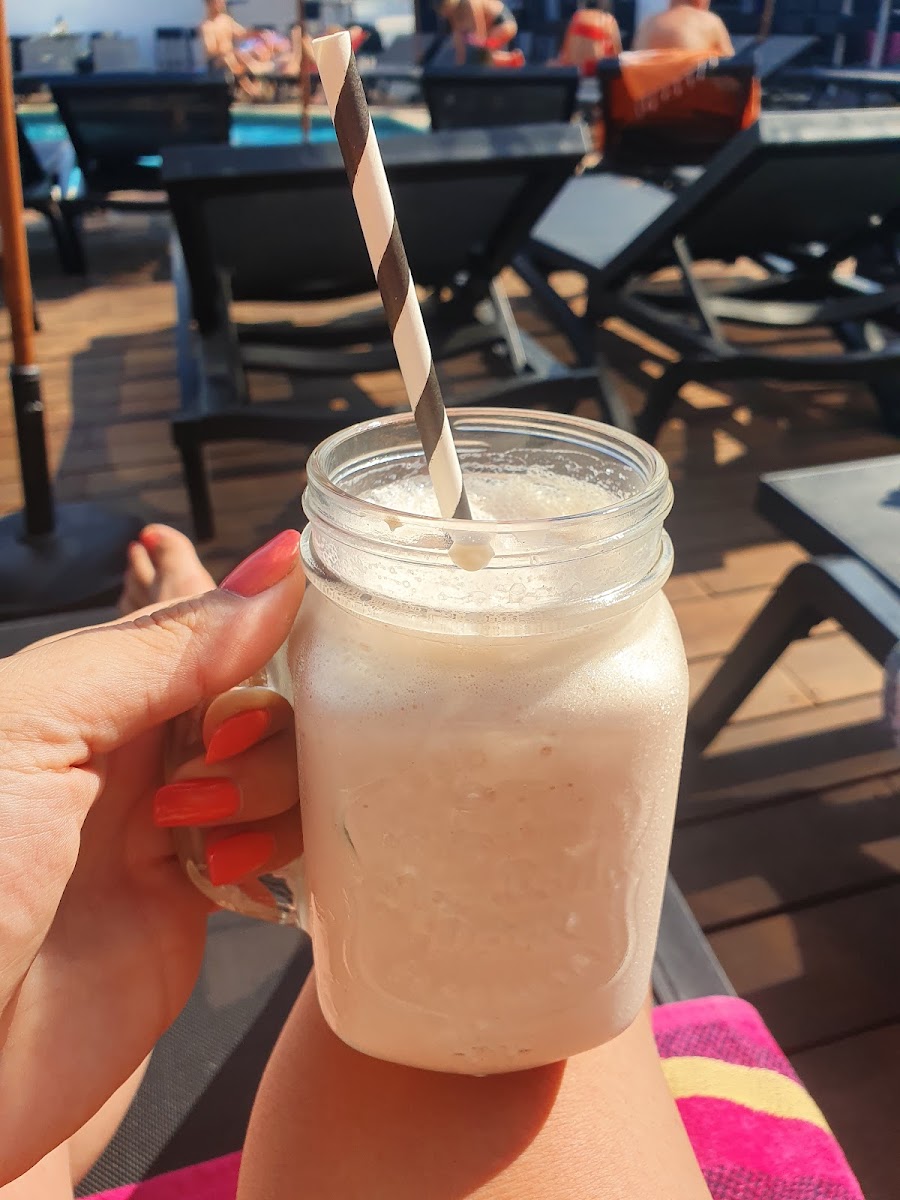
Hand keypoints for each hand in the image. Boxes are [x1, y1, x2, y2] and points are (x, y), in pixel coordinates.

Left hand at [0, 531, 304, 1184]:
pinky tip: (228, 867)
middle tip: (222, 745)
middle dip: (263, 707)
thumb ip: (159, 651)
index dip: (253, 604)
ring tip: (197, 826)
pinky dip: (276, 843)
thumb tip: (279, 569)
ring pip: (278, 765)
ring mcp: (166, 827)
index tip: (313, 586)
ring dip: (266, 781)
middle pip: (254, 690)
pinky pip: (274, 846)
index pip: (194, 618)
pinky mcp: (193, 906)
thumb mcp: (34, 727)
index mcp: (84, 689)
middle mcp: (131, 751)